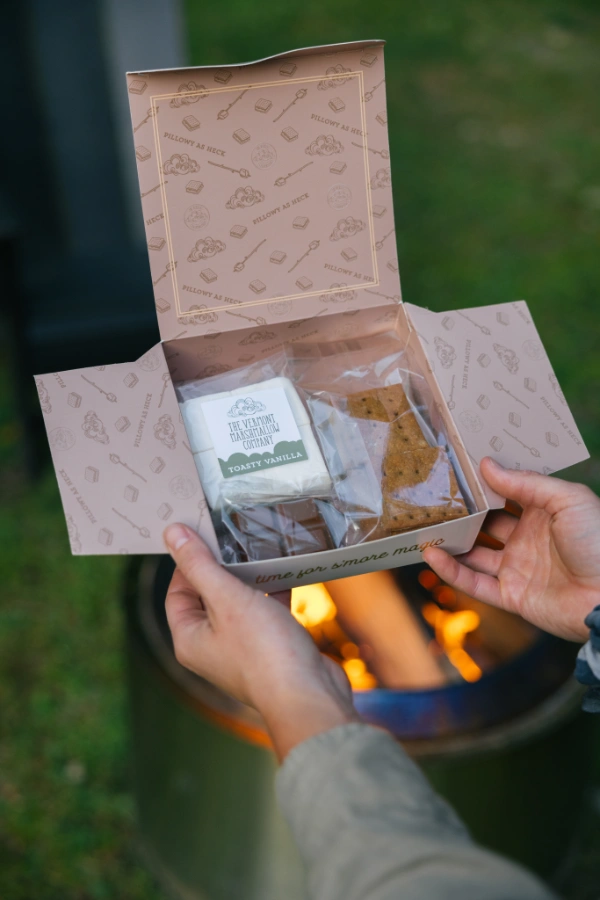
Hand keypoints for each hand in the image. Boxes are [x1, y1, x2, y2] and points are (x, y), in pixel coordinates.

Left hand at [163, 523, 357, 760]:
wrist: (309, 695)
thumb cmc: (263, 650)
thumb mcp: (227, 599)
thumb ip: (199, 565)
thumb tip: (171, 533)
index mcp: (189, 639)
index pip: (177, 591)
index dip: (188, 561)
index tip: (204, 532)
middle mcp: (210, 647)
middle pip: (208, 595)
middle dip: (223, 567)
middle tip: (233, 535)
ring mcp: (241, 649)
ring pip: (239, 603)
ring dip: (249, 578)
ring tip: (260, 547)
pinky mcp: (270, 648)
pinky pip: (265, 613)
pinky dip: (272, 593)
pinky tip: (285, 573)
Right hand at [423, 457, 599, 641]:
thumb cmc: (599, 542)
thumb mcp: (568, 500)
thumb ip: (526, 484)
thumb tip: (487, 466)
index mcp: (543, 513)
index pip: (506, 494)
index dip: (484, 482)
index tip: (457, 467)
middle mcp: (527, 539)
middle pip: (485, 522)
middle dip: (462, 511)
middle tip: (433, 496)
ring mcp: (518, 567)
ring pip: (474, 553)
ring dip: (451, 540)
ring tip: (425, 525)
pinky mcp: (512, 595)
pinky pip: (475, 583)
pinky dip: (451, 570)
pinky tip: (432, 554)